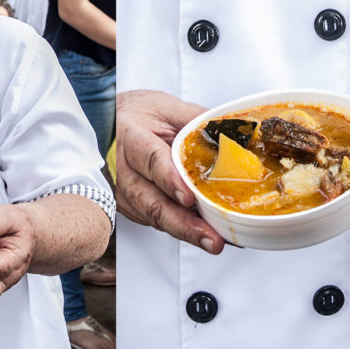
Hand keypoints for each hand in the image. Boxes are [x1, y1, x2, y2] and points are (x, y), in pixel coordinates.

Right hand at [116, 90, 224, 253]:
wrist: (110, 124)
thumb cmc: (137, 115)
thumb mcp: (167, 107)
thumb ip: (197, 120)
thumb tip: (239, 132)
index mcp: (131, 137)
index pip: (149, 160)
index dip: (169, 180)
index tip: (189, 198)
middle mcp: (122, 168)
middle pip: (149, 200)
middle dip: (181, 223)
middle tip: (211, 236)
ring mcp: (123, 191)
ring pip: (151, 216)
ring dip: (184, 231)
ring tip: (214, 241)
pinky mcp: (130, 205)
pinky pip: (154, 220)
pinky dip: (180, 229)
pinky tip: (204, 234)